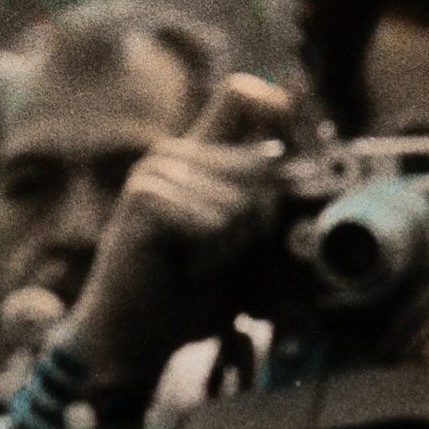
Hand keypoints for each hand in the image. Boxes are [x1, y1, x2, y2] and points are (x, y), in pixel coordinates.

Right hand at [65, 76, 297, 395]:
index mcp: (200, 155)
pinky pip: (214, 221)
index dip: (278, 106)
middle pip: (261, 164)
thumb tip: (290, 160)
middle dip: (258, 222)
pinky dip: (211, 255)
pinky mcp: (143, 198)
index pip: (242, 93)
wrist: (136, 334)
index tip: (292, 150)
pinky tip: (183, 267)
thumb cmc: (191, 293)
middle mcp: (175, 154)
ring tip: (196, 262)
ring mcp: (155, 171)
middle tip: (218, 252)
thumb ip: (268, 202)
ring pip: (242, 199)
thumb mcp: (245, 244)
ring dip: (232, 246)